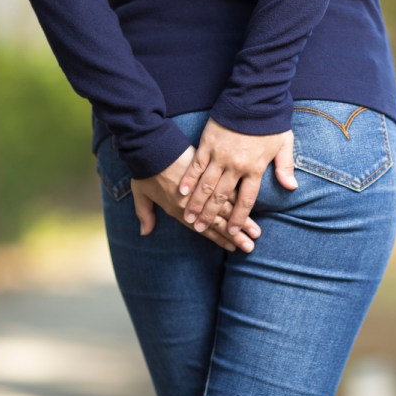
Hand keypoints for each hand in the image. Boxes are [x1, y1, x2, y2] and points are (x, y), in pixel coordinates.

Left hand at [131, 145, 260, 252]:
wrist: (150, 147)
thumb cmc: (144, 170)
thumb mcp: (140, 194)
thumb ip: (144, 214)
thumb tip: (144, 234)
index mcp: (177, 210)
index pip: (203, 229)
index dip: (218, 239)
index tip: (232, 248)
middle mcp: (193, 204)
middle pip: (219, 223)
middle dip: (236, 236)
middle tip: (250, 247)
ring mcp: (203, 189)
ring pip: (227, 209)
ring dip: (243, 221)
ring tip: (256, 233)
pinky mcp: (210, 172)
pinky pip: (228, 189)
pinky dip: (239, 200)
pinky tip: (250, 208)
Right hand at [178, 117, 297, 235]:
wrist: (254, 97)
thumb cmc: (270, 122)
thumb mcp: (284, 144)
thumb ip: (285, 167)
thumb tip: (292, 187)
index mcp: (255, 168)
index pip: (246, 199)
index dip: (240, 218)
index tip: (233, 232)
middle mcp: (236, 165)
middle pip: (222, 196)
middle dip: (211, 215)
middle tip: (200, 228)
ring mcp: (220, 155)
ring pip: (206, 184)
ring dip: (197, 202)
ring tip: (189, 217)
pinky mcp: (208, 144)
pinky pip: (196, 165)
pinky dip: (189, 179)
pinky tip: (182, 192)